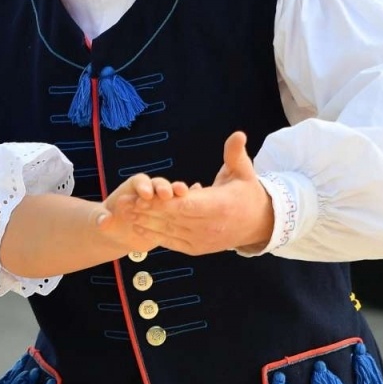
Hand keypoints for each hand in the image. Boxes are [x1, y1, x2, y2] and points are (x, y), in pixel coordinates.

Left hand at [98, 171, 188, 255]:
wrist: (117, 232)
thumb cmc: (105, 220)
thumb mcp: (100, 220)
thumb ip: (101, 220)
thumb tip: (102, 221)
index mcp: (134, 186)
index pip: (140, 182)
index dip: (144, 186)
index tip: (145, 194)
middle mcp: (150, 190)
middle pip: (160, 186)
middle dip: (166, 190)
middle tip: (170, 194)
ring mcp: (163, 202)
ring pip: (174, 198)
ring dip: (181, 200)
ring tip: (187, 201)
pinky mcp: (171, 215)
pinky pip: (182, 212)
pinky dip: (189, 211)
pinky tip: (198, 215)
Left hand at [113, 131, 275, 255]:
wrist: (259, 225)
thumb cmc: (247, 194)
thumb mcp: (244, 172)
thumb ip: (236, 154)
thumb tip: (238, 134)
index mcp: (219, 207)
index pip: (187, 206)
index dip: (163, 202)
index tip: (143, 195)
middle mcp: (209, 227)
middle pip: (172, 219)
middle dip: (146, 211)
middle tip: (123, 202)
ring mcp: (201, 240)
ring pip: (169, 232)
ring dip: (145, 222)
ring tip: (124, 213)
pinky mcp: (196, 249)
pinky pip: (172, 242)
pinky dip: (155, 235)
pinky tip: (138, 226)